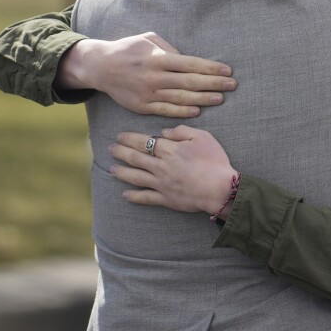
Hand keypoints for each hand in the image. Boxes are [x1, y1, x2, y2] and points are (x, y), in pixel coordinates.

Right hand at [59, 33, 235, 117]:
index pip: (190, 64)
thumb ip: (170, 48)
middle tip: (232, 85)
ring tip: (220, 99)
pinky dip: (183, 111)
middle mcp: (154, 77)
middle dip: (213, 84)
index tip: (227, 70)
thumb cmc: (129, 49)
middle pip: (190, 83)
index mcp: (158, 58)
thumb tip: (190, 60)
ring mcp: (148, 93)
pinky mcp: (142, 106)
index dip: (210, 68)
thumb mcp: (148, 39)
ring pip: (180, 98)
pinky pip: (167, 110)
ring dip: (203, 99)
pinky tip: (197, 110)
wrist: (101, 67)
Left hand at [108, 125, 237, 215]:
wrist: (220, 189)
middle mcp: (161, 166)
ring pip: (136, 177)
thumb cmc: (214, 161)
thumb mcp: (203, 137)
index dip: (130, 138)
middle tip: (110, 149)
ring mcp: (161, 184)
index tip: (120, 136)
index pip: (144, 142)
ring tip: (111, 169)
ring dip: (122, 172)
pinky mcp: (166, 199)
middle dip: (121, 152)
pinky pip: (146, 197)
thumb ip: (182, 131)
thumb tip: (163, 132)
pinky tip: (125, 194)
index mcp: (169, 150)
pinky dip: (134, 196)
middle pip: (136, 158)